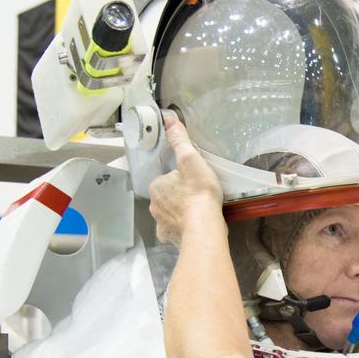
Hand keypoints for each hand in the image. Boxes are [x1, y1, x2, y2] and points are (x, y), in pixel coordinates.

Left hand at [149, 113, 224, 246]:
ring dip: (180, 212)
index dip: (179, 178)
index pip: (166, 178)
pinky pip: (174, 230)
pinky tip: (194, 225)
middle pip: (166, 196)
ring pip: (169, 214)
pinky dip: (182, 228)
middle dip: (178, 196)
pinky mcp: (170, 238)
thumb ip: (180, 140)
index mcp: (156, 186)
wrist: (204, 227)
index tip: (192, 181)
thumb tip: (169, 119)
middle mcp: (154, 206)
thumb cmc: (198, 192)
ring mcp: (161, 224)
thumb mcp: (191, 159)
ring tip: (198, 211)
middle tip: (197, 195)